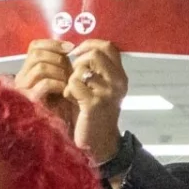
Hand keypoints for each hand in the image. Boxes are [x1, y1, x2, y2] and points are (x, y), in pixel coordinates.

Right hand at [15, 39, 77, 131]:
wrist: (63, 132)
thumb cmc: (64, 106)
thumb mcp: (62, 80)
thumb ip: (61, 65)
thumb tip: (70, 47)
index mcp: (28, 71)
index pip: (35, 46)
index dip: (53, 43)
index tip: (71, 48)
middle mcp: (21, 78)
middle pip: (37, 54)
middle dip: (58, 58)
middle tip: (71, 69)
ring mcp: (23, 90)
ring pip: (41, 67)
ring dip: (60, 71)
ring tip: (69, 81)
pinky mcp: (30, 101)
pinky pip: (45, 83)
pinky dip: (59, 83)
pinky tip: (67, 91)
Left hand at [67, 40, 126, 165]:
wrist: (99, 143)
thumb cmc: (94, 113)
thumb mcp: (101, 88)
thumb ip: (96, 70)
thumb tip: (80, 48)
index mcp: (120, 76)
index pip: (108, 46)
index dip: (89, 44)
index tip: (77, 52)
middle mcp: (117, 82)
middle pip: (94, 54)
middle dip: (78, 62)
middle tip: (75, 76)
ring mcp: (107, 93)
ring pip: (81, 69)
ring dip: (71, 79)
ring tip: (74, 93)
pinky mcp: (93, 103)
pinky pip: (74, 83)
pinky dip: (67, 91)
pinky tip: (71, 100)